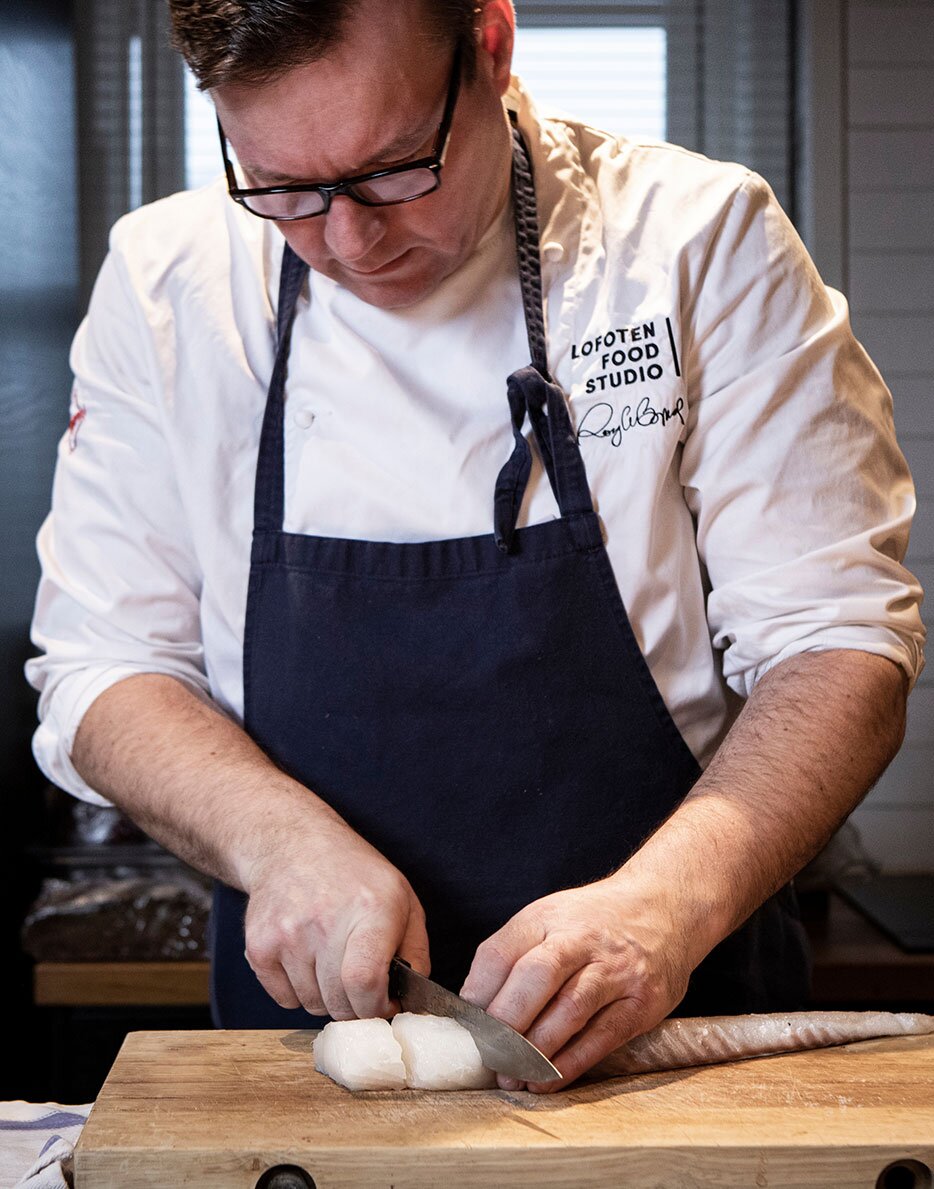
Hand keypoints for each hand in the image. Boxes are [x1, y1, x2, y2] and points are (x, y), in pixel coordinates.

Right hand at [242, 822, 428, 1020]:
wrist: (293, 844)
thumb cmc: (354, 875)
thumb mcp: (401, 898)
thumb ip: (416, 952)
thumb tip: (412, 1002)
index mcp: (370, 908)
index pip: (365, 982)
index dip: (376, 1007)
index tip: (383, 1005)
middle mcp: (325, 920)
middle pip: (339, 1003)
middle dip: (355, 1006)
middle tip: (358, 984)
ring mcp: (287, 933)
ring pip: (312, 1005)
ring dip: (326, 996)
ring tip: (330, 960)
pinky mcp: (259, 945)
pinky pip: (284, 1000)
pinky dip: (298, 991)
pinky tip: (305, 957)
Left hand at [459, 877, 692, 1091]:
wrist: (666, 908)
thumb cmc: (594, 922)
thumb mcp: (550, 918)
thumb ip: (513, 954)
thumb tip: (474, 1005)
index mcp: (548, 916)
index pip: (501, 952)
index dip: (478, 992)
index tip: (466, 1024)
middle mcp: (583, 939)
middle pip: (536, 978)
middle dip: (506, 1023)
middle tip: (488, 1055)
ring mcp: (616, 970)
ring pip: (570, 1011)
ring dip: (535, 1051)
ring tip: (512, 1075)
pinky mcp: (642, 1001)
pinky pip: (602, 1037)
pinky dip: (570, 1063)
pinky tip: (547, 1079)